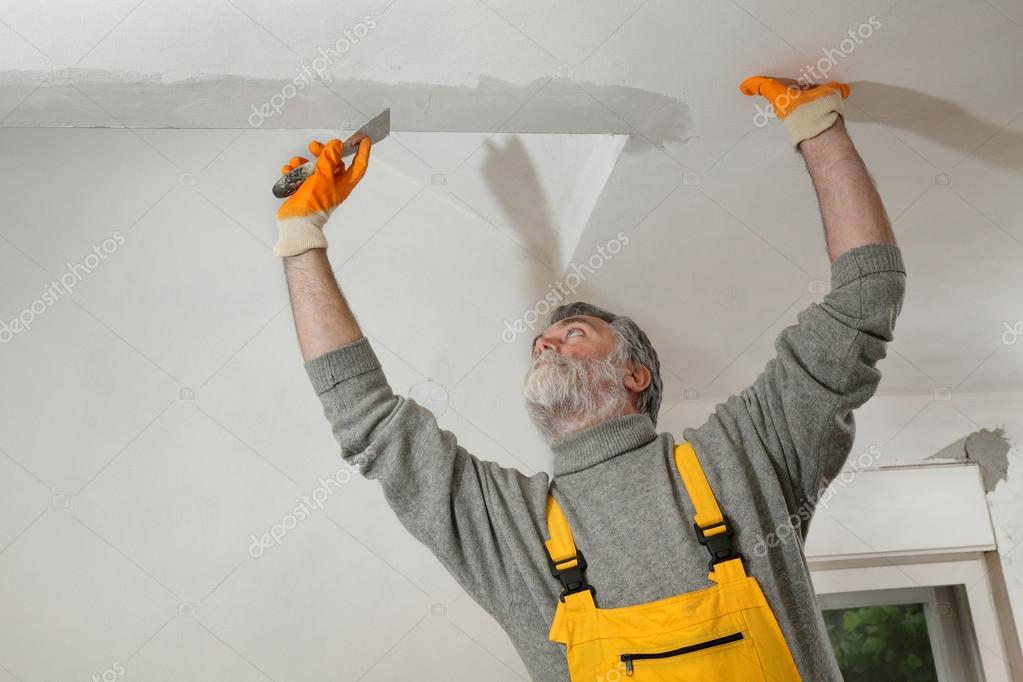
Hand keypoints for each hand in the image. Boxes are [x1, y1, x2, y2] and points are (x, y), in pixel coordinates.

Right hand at [273, 137, 370, 256]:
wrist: (296, 223)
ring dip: (304, 162)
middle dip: (323, 152)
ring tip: (296, 162)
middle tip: (314, 146)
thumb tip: (336, 145)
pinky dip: (295, 171)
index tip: (363, 139)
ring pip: (315, 167)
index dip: (362, 152)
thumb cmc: (312, 205)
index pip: (358, 165)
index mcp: (344, 184)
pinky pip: (301, 176)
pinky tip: (288, 171)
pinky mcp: (305, 190)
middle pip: (333, 163)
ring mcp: (319, 188)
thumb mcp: (322, 177)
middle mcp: (334, 185)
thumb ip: (329, 159)